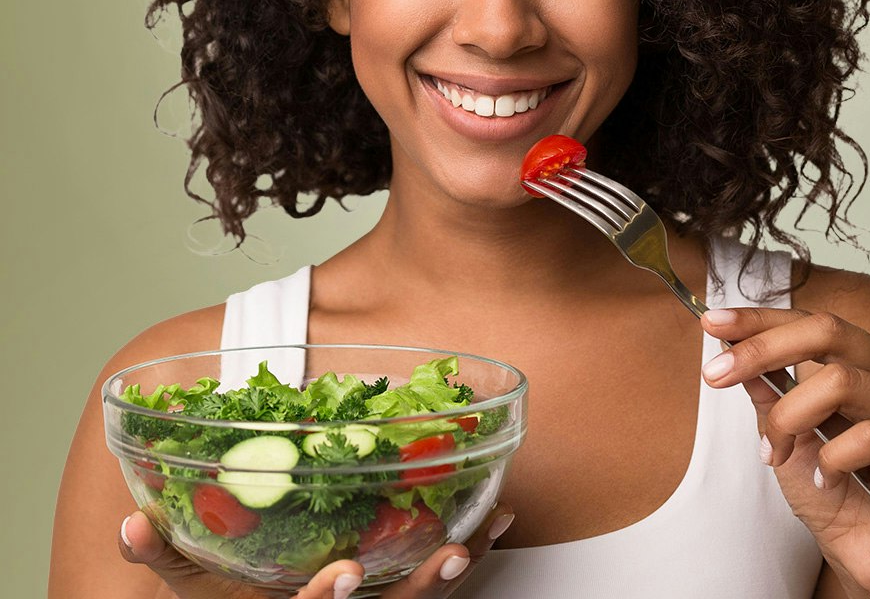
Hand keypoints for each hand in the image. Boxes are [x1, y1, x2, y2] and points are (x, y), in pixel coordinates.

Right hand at [119, 504, 514, 598]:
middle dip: (420, 591)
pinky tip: (497, 523)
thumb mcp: (188, 587)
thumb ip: (159, 556)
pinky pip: (434, 583)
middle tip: (449, 557)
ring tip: (490, 531)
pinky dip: (470, 554)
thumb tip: (127, 523)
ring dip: (457, 570)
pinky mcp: (395, 597)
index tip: (344, 574)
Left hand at [701, 308, 869, 598]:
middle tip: (716, 375)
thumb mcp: (782, 432)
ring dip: (790, 418)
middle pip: (828, 331)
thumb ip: (765, 387)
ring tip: (778, 452)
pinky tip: (824, 480)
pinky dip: (832, 459)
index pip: (809, 321)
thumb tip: (728, 344)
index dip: (758, 319)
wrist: (866, 559)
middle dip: (763, 348)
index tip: (712, 322)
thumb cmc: (829, 490)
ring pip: (841, 381)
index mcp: (863, 360)